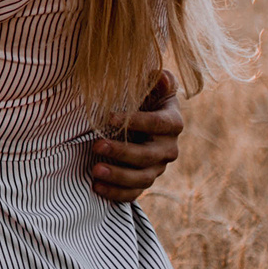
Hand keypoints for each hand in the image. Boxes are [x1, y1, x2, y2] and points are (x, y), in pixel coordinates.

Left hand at [88, 71, 183, 203]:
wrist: (143, 121)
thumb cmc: (144, 98)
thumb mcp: (152, 86)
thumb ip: (158, 80)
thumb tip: (159, 75)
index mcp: (172, 123)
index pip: (158, 124)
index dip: (136, 122)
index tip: (109, 117)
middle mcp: (168, 148)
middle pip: (149, 156)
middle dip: (123, 152)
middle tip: (97, 146)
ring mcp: (157, 168)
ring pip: (143, 178)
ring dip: (118, 176)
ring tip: (95, 170)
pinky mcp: (145, 181)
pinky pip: (134, 193)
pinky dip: (116, 193)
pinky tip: (96, 187)